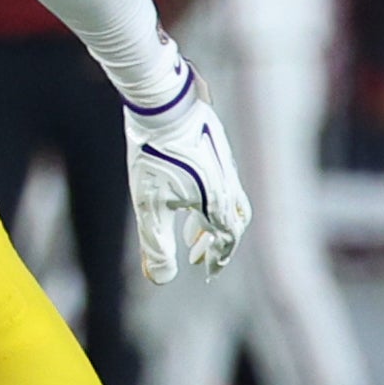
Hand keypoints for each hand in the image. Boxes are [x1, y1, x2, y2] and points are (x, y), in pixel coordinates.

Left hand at [125, 47, 251, 282]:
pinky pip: (222, 183)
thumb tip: (161, 280)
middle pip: (234, 223)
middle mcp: (227, 185)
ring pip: (228, 202)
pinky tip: (185, 198)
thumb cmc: (154, 155)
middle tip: (201, 258)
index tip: (206, 272)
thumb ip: (156, 246)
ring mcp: (225, 166)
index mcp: (216, 202)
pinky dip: (209, 202)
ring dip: (212, 224)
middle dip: (218, 244)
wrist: (164, 104)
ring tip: (189, 233)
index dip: (216, 258)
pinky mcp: (217, 149)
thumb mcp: (149, 206)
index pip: (226, 239)